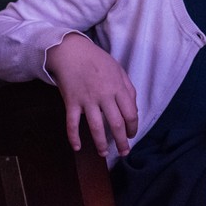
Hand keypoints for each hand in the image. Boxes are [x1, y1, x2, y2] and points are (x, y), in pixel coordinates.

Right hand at [45, 33, 137, 156]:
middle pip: (116, 124)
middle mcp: (104, 95)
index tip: (131, 135)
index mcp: (118, 87)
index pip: (130, 113)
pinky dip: (74, 137)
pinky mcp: (71, 102)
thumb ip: (128, 89)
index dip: (133, 127)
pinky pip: (72, 123)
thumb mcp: (118, 70)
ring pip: (96, 127)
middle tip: (123, 152)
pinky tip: (77, 147)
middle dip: (121, 142)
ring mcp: (87, 100)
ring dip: (101, 144)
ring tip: (104, 154)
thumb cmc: (97, 60)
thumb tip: (134, 108)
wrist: (72, 51)